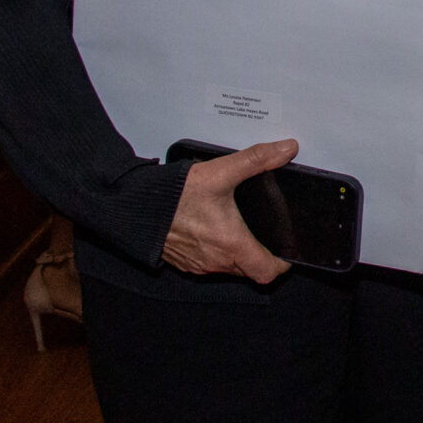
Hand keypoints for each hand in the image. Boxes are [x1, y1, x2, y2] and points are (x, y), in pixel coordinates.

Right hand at [161, 140, 295, 283]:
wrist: (135, 207)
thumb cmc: (174, 196)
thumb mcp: (221, 172)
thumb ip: (256, 160)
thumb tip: (286, 150)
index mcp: (231, 244)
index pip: (267, 272)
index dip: (282, 265)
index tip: (288, 252)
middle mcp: (215, 261)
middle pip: (250, 270)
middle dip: (262, 256)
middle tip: (269, 236)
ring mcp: (198, 264)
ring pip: (229, 268)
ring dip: (239, 254)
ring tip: (245, 230)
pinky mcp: (183, 262)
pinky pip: (208, 265)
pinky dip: (217, 253)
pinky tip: (217, 232)